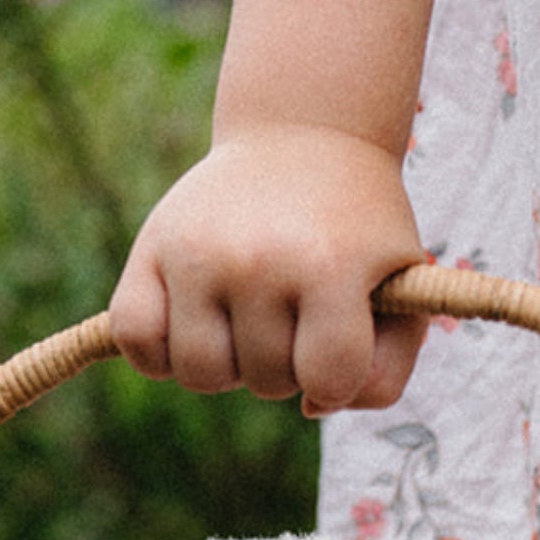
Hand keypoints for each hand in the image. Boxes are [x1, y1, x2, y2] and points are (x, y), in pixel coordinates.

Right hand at [110, 125, 430, 415]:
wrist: (305, 134)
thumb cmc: (358, 230)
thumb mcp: (403, 288)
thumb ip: (384, 371)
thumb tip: (312, 405)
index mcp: (329, 265)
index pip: (328, 379)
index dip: (337, 382)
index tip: (340, 350)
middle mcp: (257, 258)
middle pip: (266, 381)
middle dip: (287, 364)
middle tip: (297, 312)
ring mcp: (197, 251)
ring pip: (200, 374)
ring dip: (229, 366)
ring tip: (249, 321)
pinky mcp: (150, 246)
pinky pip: (136, 339)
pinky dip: (161, 353)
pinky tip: (196, 326)